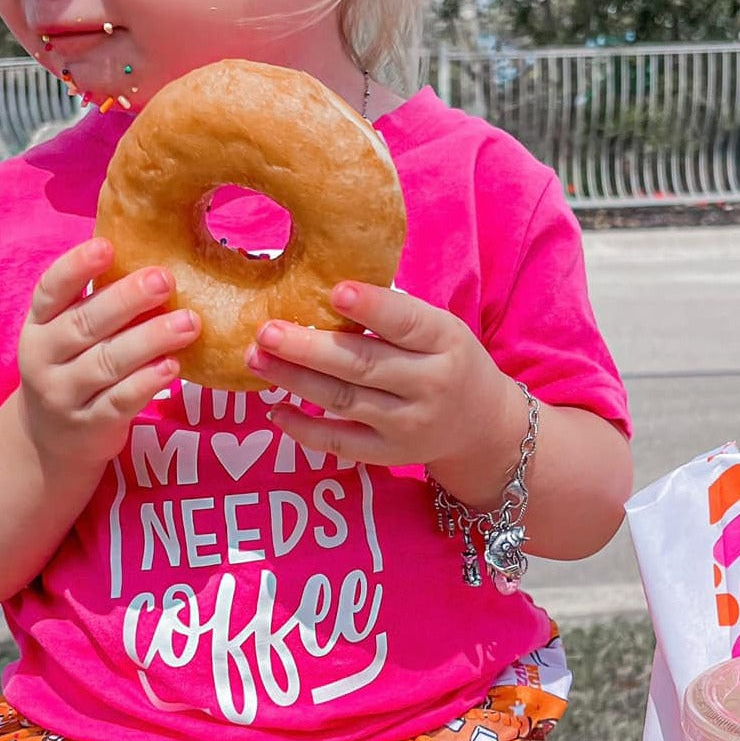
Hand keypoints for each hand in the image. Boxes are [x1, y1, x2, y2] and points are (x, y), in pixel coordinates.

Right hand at [17, 237, 200, 470]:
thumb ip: (98, 301)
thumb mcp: (67, 332)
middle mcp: (44, 358)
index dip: (76, 267)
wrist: (48, 441)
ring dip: (151, 339)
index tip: (107, 246)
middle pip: (85, 324)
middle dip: (127, 299)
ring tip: (189, 323)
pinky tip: (174, 365)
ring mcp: (64, 395)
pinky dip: (148, 381)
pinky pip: (121, 400)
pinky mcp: (91, 425)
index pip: (50, 289)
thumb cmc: (72, 366)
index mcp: (39, 323)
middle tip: (164, 279)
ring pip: (108, 362)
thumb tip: (154, 255)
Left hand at [244, 280, 519, 474]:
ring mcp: (408, 425)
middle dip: (309, 348)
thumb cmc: (447, 360)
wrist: (483, 427)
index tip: (335, 291)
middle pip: (362, 365)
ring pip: (342, 401)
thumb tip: (324, 286)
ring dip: (294, 380)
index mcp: (445, 342)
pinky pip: (339, 444)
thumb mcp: (439, 329)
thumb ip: (394, 314)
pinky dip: (303, 428)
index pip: (407, 323)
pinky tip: (274, 408)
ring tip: (257, 358)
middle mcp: (430, 385)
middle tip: (266, 330)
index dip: (372, 308)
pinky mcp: (388, 455)